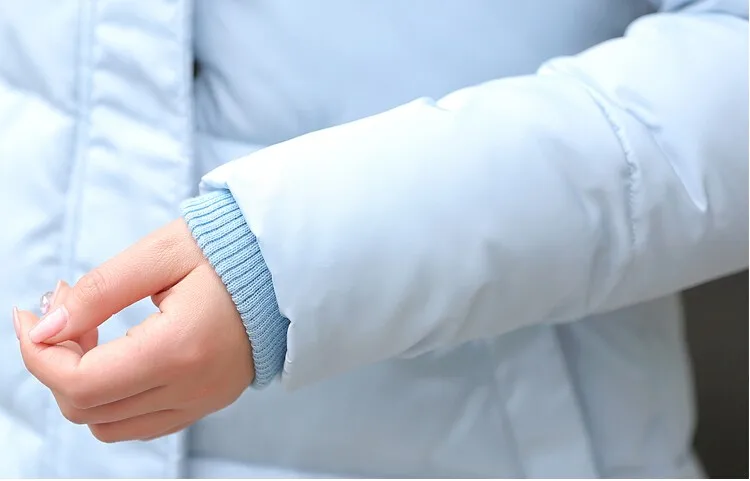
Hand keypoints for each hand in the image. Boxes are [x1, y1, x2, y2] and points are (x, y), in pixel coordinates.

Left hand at [14, 219, 253, 441]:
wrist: (289, 266)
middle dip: (56, 364)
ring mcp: (203, 401)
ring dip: (83, 383)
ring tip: (93, 329)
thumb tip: (44, 328)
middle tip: (64, 310)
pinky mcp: (208, 401)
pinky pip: (140, 421)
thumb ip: (98, 292)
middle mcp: (192, 389)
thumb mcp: (160, 255)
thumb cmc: (229, 251)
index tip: (30, 315)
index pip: (81, 383)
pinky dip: (114, 395)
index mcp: (180, 349)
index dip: (38, 355)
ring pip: (110, 425)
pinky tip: (120, 351)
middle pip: (87, 410)